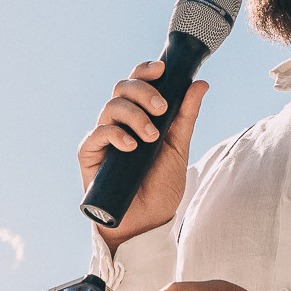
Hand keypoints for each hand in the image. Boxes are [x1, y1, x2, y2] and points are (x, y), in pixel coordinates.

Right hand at [78, 60, 207, 248]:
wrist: (148, 221)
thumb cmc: (161, 186)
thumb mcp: (179, 148)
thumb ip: (186, 116)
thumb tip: (200, 84)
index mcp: (140, 115)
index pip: (137, 83)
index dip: (146, 71)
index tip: (163, 69)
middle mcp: (119, 122)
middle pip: (122, 88)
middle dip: (143, 91)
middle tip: (161, 108)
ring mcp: (104, 137)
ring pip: (111, 107)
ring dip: (134, 116)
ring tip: (151, 137)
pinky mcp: (90, 154)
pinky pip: (97, 133)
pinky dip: (115, 134)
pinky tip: (131, 146)